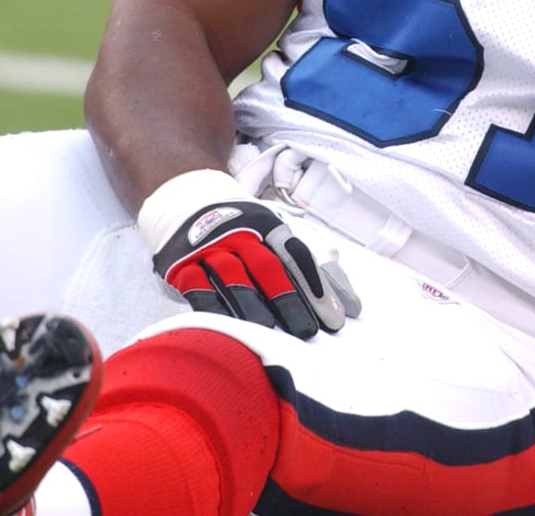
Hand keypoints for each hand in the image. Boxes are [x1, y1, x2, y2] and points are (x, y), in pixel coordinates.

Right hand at [140, 170, 360, 338]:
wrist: (186, 202)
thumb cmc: (244, 232)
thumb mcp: (276, 238)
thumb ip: (312, 270)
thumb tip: (351, 304)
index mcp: (270, 225)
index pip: (298, 256)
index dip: (316, 287)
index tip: (333, 319)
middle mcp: (242, 233)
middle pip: (269, 267)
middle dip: (289, 300)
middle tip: (306, 332)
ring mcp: (211, 247)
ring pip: (234, 276)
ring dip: (252, 304)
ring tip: (268, 331)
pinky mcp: (183, 265)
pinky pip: (199, 286)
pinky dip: (212, 306)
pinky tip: (227, 326)